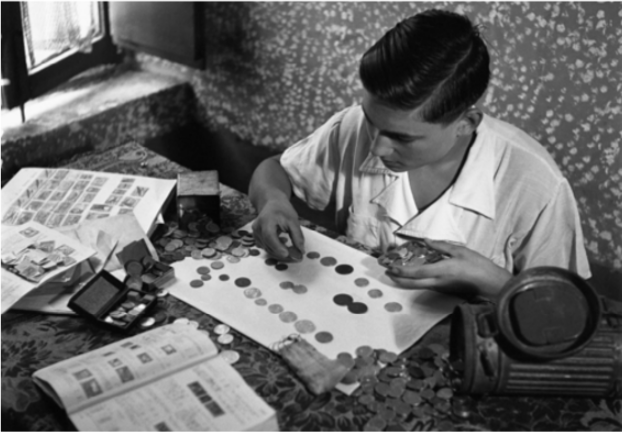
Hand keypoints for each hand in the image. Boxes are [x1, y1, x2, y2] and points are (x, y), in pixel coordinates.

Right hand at [252, 198, 304, 261]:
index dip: (277, 247)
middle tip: (297, 258)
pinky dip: (276, 251)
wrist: (272, 204)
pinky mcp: (257, 238)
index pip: (269, 236)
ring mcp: (255, 233)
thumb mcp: (293, 221)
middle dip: (282, 254)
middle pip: (268, 245)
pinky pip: (266, 248)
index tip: (288, 254)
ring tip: (294, 254)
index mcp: (265, 220)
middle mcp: (257, 228)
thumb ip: (297, 236)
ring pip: (267, 249)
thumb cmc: (283, 210)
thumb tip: (301, 252)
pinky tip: (285, 249)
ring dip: (280, 254)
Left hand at [385, 239, 511, 298]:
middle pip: (412, 283)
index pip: (415, 272)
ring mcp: (441, 288)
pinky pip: (425, 285)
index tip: (390, 267)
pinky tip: (413, 274)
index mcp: (441, 271)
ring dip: (405, 279)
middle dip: (397, 278)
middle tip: (387, 272)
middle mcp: (438, 282)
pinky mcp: (445, 290)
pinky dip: (415, 280)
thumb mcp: (461, 252)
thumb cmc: (480, 267)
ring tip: (396, 272)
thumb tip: (426, 241)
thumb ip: (442, 246)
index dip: (401, 271)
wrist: (493, 286)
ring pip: (417, 285)